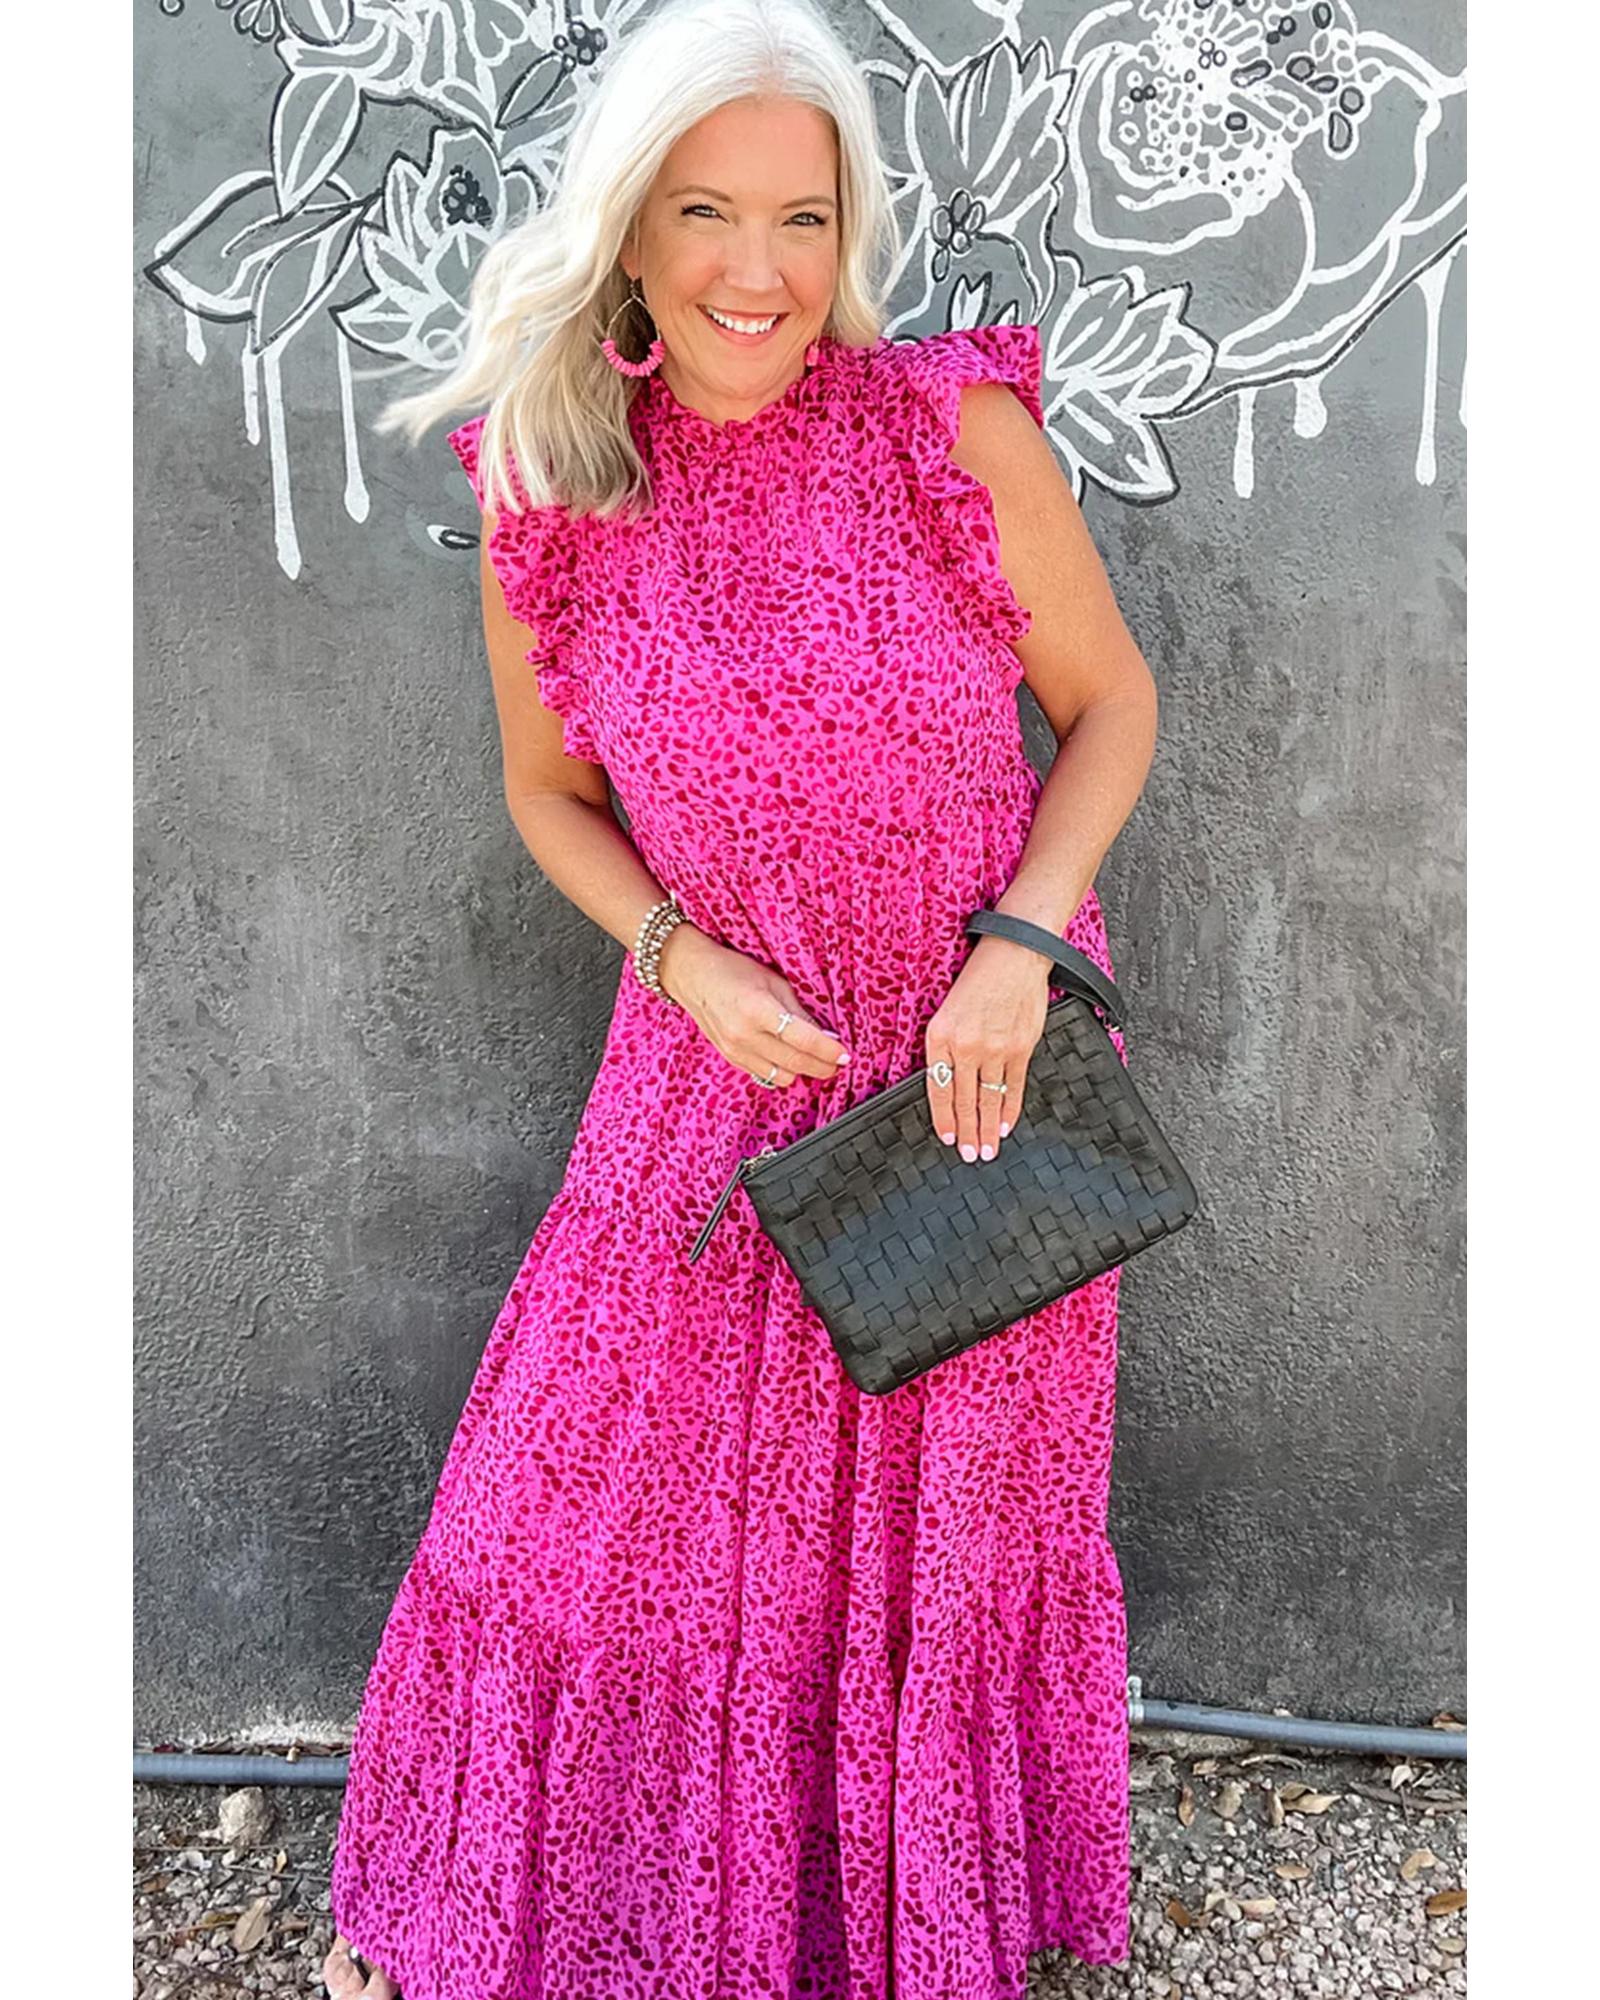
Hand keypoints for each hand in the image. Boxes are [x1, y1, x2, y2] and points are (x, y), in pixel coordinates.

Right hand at [658, 926, 850, 1086]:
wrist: (693, 975)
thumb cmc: (733, 970)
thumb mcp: (774, 982)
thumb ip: (800, 1011)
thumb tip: (827, 1035)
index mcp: (757, 1010)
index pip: (803, 1040)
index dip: (829, 1050)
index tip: (845, 1054)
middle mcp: (744, 1035)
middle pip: (796, 1063)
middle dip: (823, 1066)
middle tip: (838, 1061)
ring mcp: (735, 1050)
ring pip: (783, 1077)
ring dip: (804, 1070)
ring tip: (816, 1058)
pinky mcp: (731, 1058)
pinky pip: (765, 1077)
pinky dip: (784, 1072)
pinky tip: (792, 1059)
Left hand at [923, 934, 1051, 1160]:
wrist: (1014, 955)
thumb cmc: (978, 977)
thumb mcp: (946, 1009)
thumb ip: (946, 1045)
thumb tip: (948, 1081)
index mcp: (940, 1035)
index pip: (939, 1088)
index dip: (943, 1117)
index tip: (946, 1137)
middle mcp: (965, 1045)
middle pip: (965, 1100)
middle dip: (966, 1132)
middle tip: (968, 1155)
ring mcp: (995, 1048)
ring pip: (989, 1098)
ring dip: (988, 1128)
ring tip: (987, 1149)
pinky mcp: (1021, 1047)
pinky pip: (1014, 1085)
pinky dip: (1010, 1108)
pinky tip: (1006, 1124)